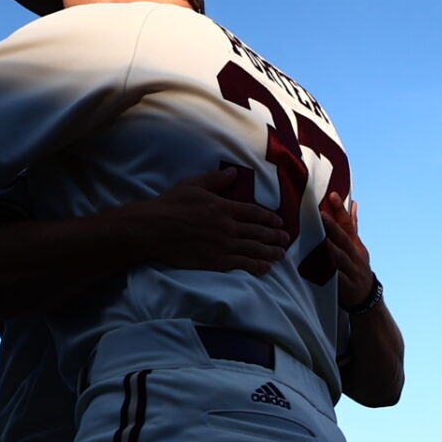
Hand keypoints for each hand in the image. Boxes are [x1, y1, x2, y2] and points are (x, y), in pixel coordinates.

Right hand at [128, 169, 291, 275]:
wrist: (154, 229)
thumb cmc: (171, 205)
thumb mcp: (194, 185)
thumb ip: (216, 179)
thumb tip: (233, 173)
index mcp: (224, 207)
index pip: (254, 212)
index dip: (269, 218)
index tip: (279, 222)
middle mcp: (228, 227)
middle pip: (258, 232)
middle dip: (275, 236)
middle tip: (286, 239)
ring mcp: (223, 245)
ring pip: (254, 249)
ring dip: (270, 252)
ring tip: (281, 254)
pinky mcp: (216, 261)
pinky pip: (242, 264)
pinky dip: (257, 266)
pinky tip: (267, 268)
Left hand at [321, 195, 378, 310]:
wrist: (365, 297)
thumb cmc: (356, 267)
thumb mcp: (357, 247)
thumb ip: (352, 226)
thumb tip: (353, 203)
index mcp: (356, 245)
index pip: (349, 224)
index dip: (341, 210)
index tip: (333, 195)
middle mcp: (355, 257)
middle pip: (344, 239)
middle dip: (333, 226)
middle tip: (322, 213)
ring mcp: (352, 272)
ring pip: (340, 258)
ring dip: (330, 248)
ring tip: (319, 237)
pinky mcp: (346, 287)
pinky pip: (336, 279)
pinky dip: (329, 272)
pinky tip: (319, 266)